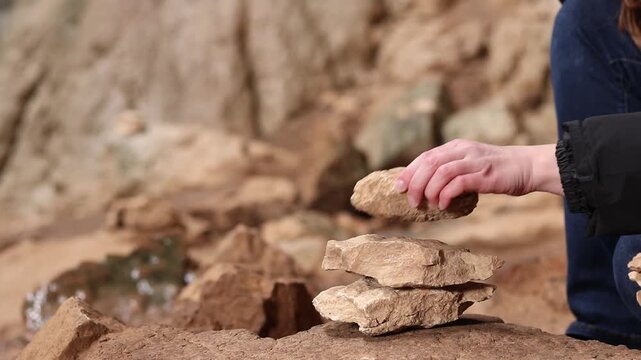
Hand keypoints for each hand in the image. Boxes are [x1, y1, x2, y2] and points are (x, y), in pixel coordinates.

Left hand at [394, 139, 561, 209]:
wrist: (528, 167)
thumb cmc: (497, 170)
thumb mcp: (470, 164)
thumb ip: (452, 169)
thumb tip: (426, 186)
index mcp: (456, 147)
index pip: (425, 156)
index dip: (409, 171)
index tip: (398, 187)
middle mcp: (463, 151)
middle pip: (429, 163)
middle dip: (415, 182)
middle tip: (411, 200)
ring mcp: (474, 161)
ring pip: (440, 172)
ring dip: (429, 190)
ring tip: (426, 204)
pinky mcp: (484, 174)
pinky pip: (458, 183)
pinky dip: (446, 195)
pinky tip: (443, 205)